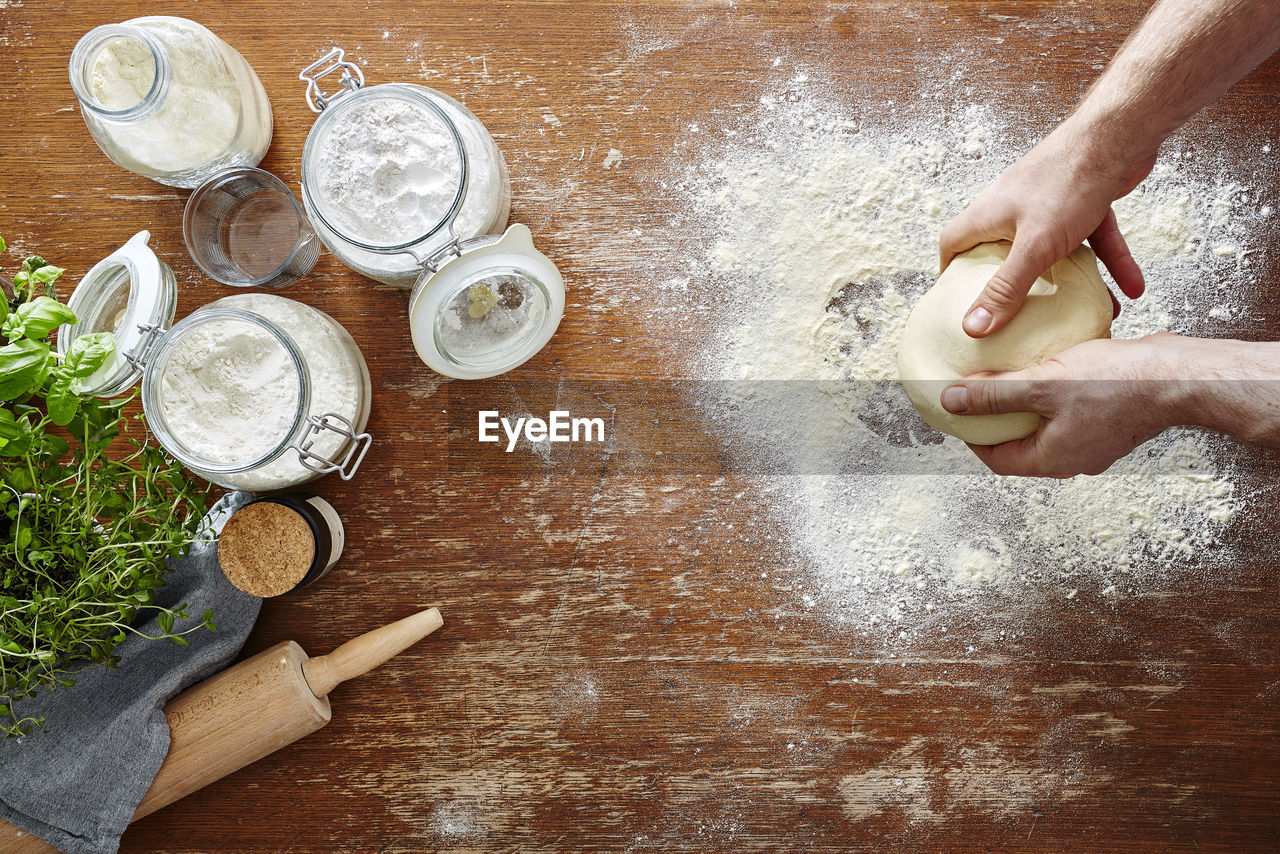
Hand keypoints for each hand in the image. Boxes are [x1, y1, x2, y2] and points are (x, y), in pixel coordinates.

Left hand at [938, 336, 1182, 476]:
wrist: (1182, 376)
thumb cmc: (1119, 382)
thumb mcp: (1044, 383)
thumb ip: (995, 394)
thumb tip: (949, 400)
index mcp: (1053, 459)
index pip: (996, 459)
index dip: (972, 436)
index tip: (958, 411)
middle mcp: (1073, 459)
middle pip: (1020, 447)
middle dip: (996, 423)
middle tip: (978, 395)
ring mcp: (1095, 443)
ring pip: (1045, 430)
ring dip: (1025, 408)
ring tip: (1009, 380)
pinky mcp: (1111, 423)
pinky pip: (1069, 415)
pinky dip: (1051, 399)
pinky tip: (1048, 370)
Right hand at [939, 118, 1155, 337]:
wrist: (1119, 134)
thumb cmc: (1068, 181)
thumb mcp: (1033, 247)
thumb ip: (1006, 288)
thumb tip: (973, 327)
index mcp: (989, 214)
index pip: (953, 243)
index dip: (951, 272)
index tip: (956, 298)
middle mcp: (1014, 207)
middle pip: (1000, 249)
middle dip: (1009, 281)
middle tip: (1012, 310)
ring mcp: (1049, 203)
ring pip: (1054, 249)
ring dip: (1070, 279)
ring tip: (1084, 308)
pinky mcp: (1084, 200)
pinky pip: (1092, 238)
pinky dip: (1110, 262)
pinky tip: (1131, 287)